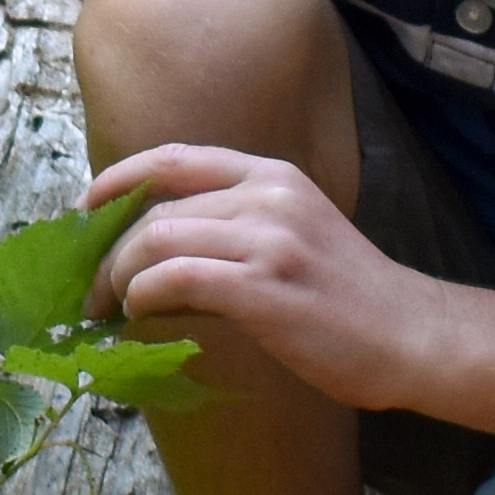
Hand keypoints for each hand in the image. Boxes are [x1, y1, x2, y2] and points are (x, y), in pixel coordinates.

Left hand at [80, 142, 448, 412]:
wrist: (412, 336)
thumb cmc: (348, 300)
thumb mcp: (290, 241)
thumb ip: (228, 237)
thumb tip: (150, 265)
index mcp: (271, 175)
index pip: (172, 158)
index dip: (116, 181)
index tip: (82, 214)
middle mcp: (268, 195)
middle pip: (156, 207)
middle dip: (107, 249)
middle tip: (88, 289)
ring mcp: (269, 238)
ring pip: (157, 239)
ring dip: (117, 277)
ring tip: (106, 309)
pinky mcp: (265, 285)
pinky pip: (176, 278)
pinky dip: (142, 295)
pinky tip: (138, 315)